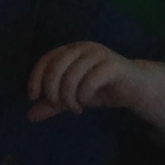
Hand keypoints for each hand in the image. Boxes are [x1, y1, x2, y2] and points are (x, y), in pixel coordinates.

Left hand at [26, 41, 141, 120]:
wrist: (134, 89)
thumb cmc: (101, 89)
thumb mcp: (72, 97)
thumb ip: (52, 104)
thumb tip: (30, 116)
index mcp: (72, 50)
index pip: (46, 60)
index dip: (36, 78)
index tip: (33, 97)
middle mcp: (84, 47)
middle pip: (56, 68)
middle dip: (53, 91)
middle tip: (61, 106)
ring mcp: (99, 54)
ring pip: (72, 75)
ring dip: (68, 97)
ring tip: (75, 108)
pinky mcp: (113, 65)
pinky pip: (90, 80)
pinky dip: (83, 95)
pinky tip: (86, 103)